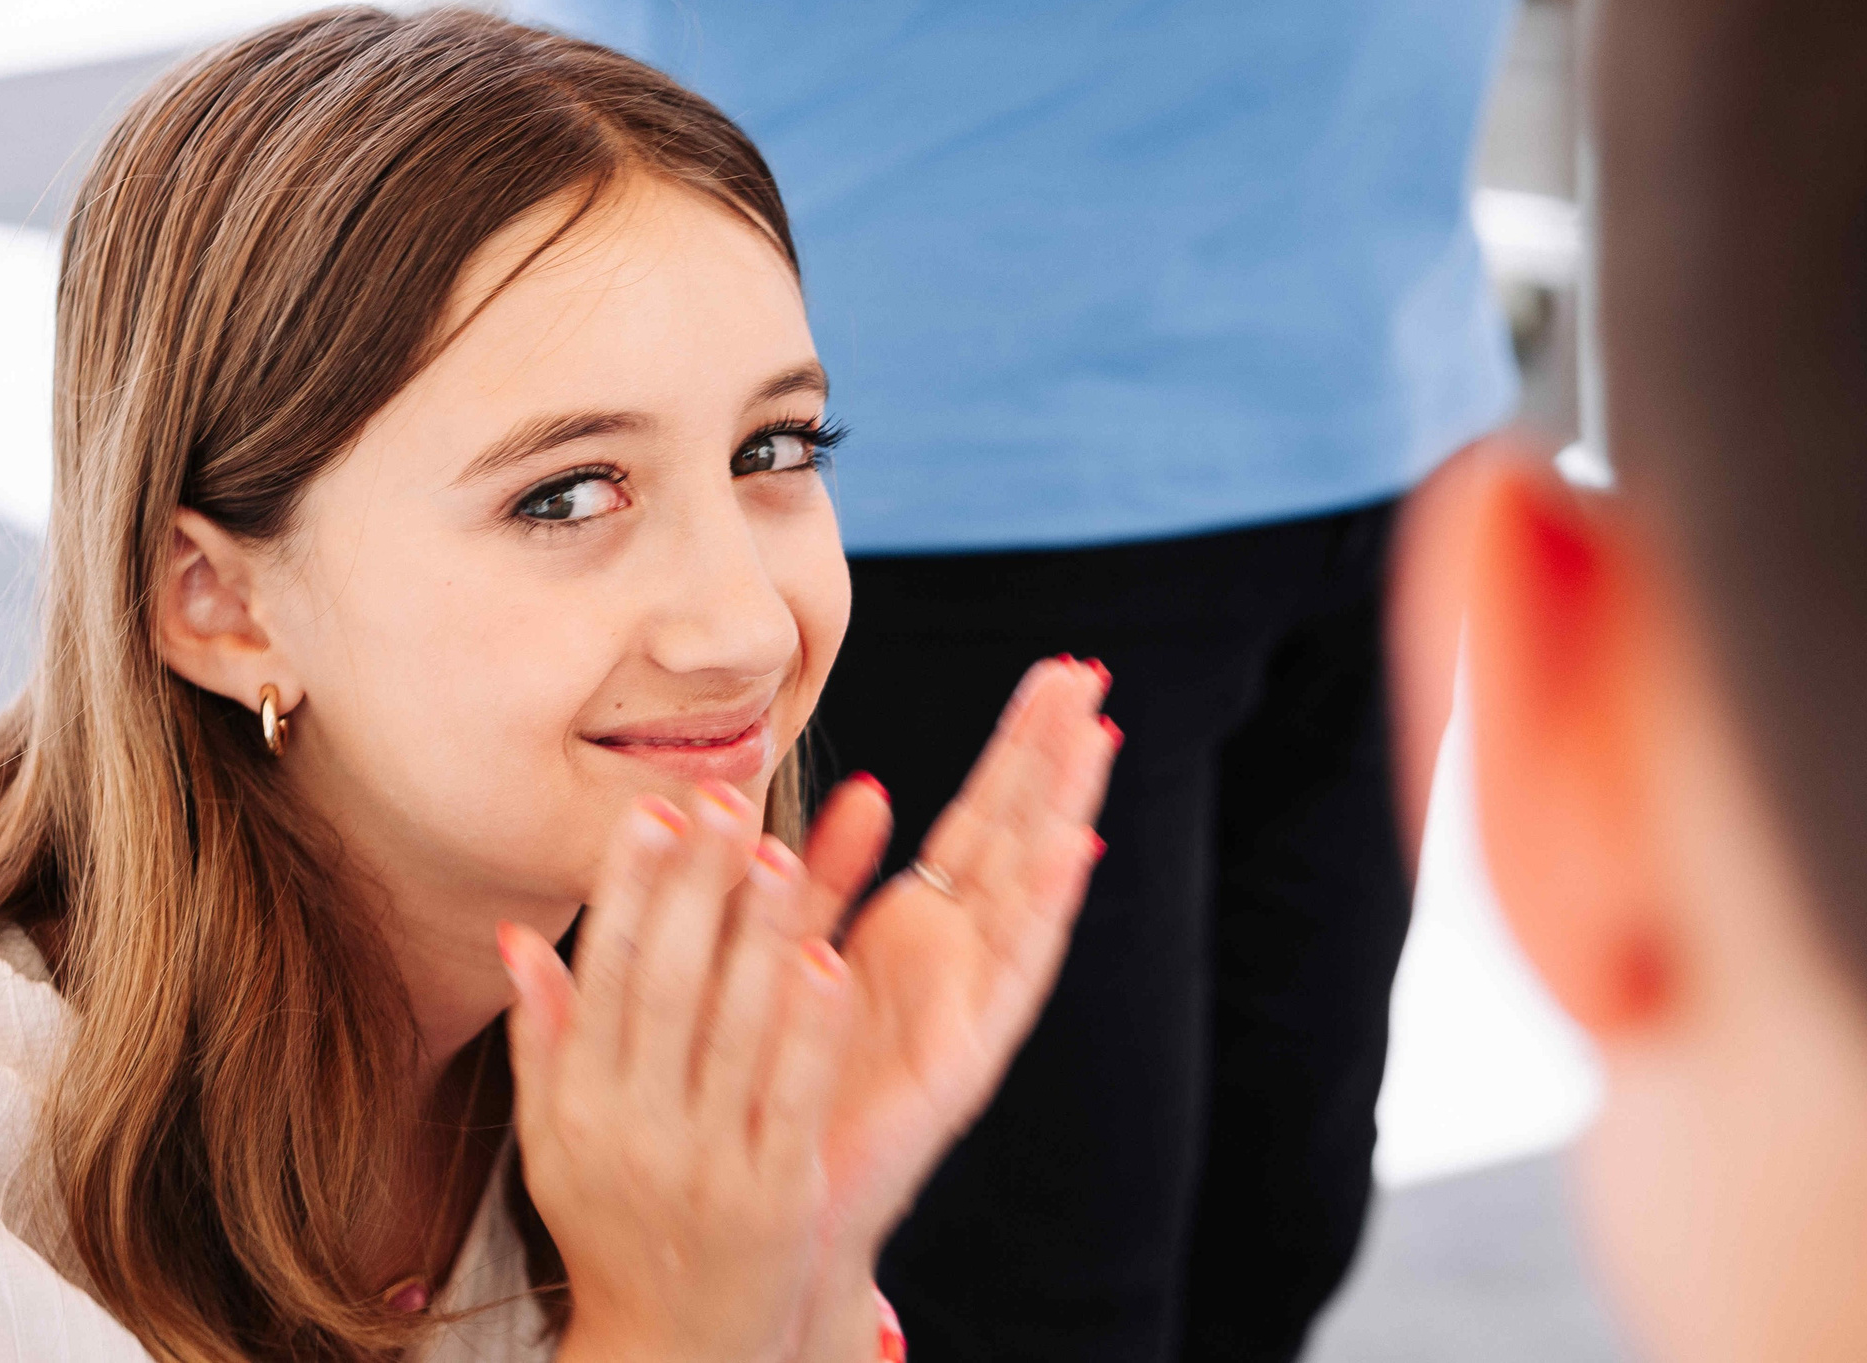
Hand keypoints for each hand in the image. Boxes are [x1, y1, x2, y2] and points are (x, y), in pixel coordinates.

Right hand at [502, 782, 851, 1362]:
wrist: (673, 1355)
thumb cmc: (616, 1230)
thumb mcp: (557, 1143)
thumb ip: (543, 1038)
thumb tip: (514, 934)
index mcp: (579, 1108)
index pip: (605, 975)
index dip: (631, 889)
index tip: (653, 811)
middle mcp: (632, 1133)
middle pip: (668, 988)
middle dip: (695, 888)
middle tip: (722, 801)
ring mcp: (704, 1167)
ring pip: (733, 1031)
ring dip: (757, 936)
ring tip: (781, 854)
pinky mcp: (774, 1200)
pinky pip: (791, 1100)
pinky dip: (808, 1030)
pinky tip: (828, 962)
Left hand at [791, 656, 1119, 1283]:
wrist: (768, 1196)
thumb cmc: (778, 1074)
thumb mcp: (786, 948)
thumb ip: (820, 873)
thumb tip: (867, 786)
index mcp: (917, 930)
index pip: (982, 818)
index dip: (1017, 748)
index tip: (1053, 674)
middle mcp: (956, 961)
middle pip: (1018, 837)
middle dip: (1052, 755)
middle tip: (1088, 671)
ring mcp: (969, 1007)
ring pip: (1029, 887)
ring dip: (1064, 810)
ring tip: (1097, 734)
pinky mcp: (963, 1059)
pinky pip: (1013, 974)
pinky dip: (1046, 910)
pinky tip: (1075, 850)